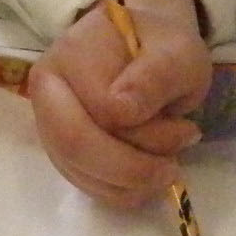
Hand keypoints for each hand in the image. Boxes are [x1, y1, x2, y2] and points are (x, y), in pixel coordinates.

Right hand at [26, 0, 211, 207]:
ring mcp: (46, 120)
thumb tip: (122, 110)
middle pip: (73, 143)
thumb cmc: (161, 46)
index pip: (104, 109)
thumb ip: (156, 76)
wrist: (142, 44)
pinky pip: (81, 181)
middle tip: (171, 170)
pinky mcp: (56, 147)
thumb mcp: (178, 52)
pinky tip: (145, 178)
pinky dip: (117, 191)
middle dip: (129, 169)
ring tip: (164, 167)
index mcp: (73, 52)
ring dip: (127, 183)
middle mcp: (48, 87)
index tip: (188, 130)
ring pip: (78, 170)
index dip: (148, 132)